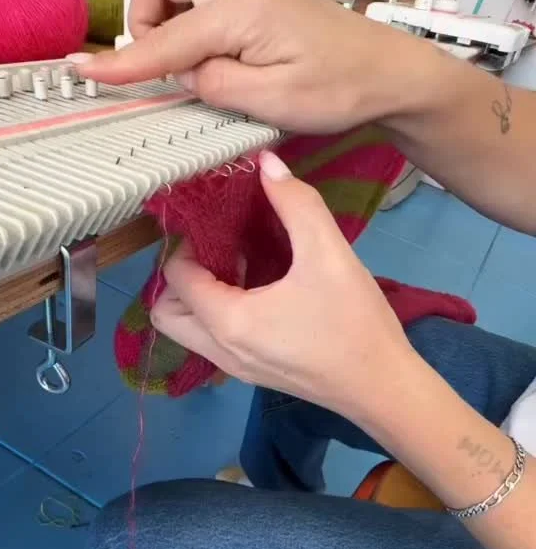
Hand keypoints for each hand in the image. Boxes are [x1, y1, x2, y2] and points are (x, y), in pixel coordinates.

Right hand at [71, 0, 423, 135]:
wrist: (387, 72)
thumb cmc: (339, 90)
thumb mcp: (272, 102)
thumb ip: (215, 84)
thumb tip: (182, 74)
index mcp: (242, 9)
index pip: (166, 38)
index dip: (125, 61)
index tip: (86, 72)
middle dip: (146, 9)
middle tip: (162, 60)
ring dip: (166, 5)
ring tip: (185, 57)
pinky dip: (189, 8)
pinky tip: (209, 49)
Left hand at [151, 151, 411, 423]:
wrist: (382, 386)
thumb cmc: (354, 323)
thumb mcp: (329, 253)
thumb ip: (295, 202)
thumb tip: (266, 163)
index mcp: (228, 321)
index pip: (177, 277)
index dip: (190, 243)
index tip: (222, 225)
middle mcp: (220, 350)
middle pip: (167, 313)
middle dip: (181, 277)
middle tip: (218, 251)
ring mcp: (235, 368)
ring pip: (188, 331)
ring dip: (200, 298)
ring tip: (241, 268)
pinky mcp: (253, 374)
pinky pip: (214, 342)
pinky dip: (220, 316)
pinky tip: (261, 291)